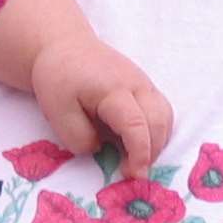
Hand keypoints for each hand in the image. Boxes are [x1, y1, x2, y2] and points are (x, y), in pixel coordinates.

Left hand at [28, 32, 173, 176]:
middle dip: (151, 152)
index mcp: (114, 90)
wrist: (65, 46)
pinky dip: (157, 131)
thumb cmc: (59, 78)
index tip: (134, 175)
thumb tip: (99, 149)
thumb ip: (77, 137)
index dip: (140, 153)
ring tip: (135, 158)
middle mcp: (137, 85)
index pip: (137, 125)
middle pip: (159, 122)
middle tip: (130, 173)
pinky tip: (139, 143)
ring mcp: (145, 84)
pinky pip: (162, 112)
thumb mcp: (56, 110)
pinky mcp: (145, 87)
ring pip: (166, 117)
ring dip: (157, 142)